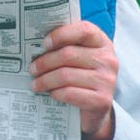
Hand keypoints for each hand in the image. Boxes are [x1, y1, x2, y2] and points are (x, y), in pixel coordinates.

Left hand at [28, 21, 117, 139]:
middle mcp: (108, 59)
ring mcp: (107, 80)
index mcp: (101, 43)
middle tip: (32, 69)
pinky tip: (50, 94)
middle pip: (68, 55)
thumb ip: (65, 47)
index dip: (61, 35)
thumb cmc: (82, 77)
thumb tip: (36, 44)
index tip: (44, 44)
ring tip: (35, 84)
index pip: (84, 30)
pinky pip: (71, 93)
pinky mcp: (102, 100)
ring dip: (45, 80)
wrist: (96, 109)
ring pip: (66, 75)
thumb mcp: (79, 58)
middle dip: (45, 62)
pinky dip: (56, 93)